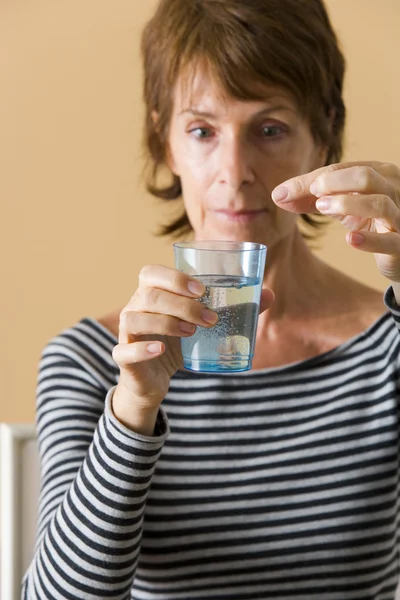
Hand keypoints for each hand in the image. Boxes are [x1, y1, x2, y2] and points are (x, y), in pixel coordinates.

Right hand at [112, 264, 274, 416]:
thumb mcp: (203, 324)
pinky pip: (125, 350)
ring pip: (134, 318)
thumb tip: (268, 294)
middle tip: (210, 318)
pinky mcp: (124, 357)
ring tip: (192, 332)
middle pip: (148, 295)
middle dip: (181, 304)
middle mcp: (134, 308)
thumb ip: (233, 308)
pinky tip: (161, 349)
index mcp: (151, 294)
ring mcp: (126, 333)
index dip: (174, 277)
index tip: (202, 290)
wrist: (153, 380)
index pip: (151, 273)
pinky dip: (143, 349)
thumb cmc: (178, 343)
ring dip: (166, 322)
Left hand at [271, 161, 399, 283]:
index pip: (342, 169)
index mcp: (379, 173)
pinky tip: (350, 239)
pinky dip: (369, 240)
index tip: (284, 192)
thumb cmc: (369, 221)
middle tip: (312, 195)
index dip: (311, 180)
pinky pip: (389, 240)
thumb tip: (278, 195)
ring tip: (322, 208)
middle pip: (365, 176)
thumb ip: (310, 199)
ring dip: (347, 203)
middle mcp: (394, 189)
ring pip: (379, 202)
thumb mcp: (340, 205)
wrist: (397, 252)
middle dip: (333, 183)